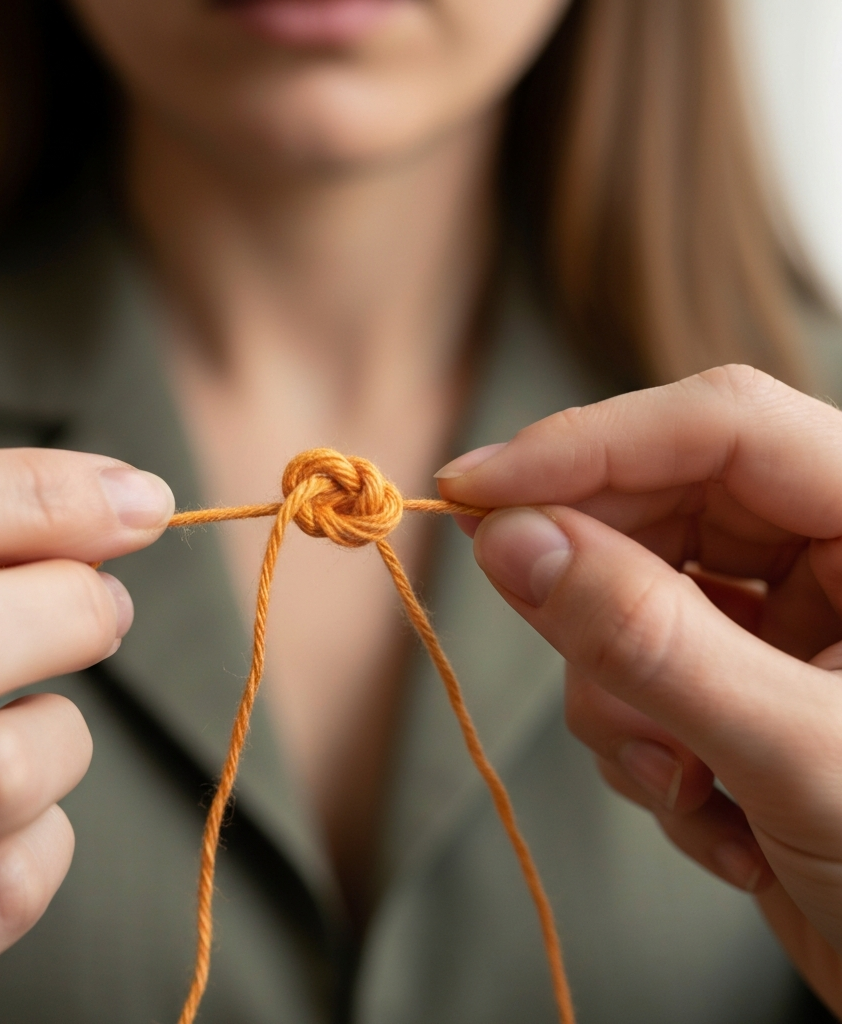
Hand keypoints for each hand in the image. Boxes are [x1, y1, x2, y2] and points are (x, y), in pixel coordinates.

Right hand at [437, 366, 841, 1010]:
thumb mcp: (801, 757)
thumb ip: (653, 641)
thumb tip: (511, 542)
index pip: (722, 427)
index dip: (587, 445)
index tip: (474, 489)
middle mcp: (841, 552)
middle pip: (665, 502)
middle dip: (592, 582)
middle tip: (531, 621)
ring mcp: (793, 619)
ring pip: (637, 594)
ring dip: (621, 694)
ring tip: (674, 779)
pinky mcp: (749, 681)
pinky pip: (644, 669)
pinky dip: (642, 742)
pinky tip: (708, 813)